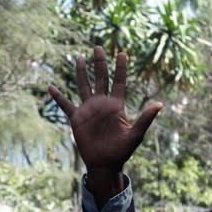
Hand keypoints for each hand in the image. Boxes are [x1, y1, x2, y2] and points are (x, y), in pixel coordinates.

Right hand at [48, 46, 161, 171]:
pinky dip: (59, 97)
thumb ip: (145, 119)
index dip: (121, 68)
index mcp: (116, 105)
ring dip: (81, 73)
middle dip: (99, 63)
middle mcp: (102, 104)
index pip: (119, 82)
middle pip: (101, 78)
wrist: (104, 163)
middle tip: (98, 47)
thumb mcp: (135, 135)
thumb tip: (160, 105)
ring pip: (84, 86)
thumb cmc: (121, 151)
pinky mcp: (77, 119)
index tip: (122, 53)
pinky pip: (66, 105)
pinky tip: (51, 88)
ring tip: (78, 58)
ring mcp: (88, 110)